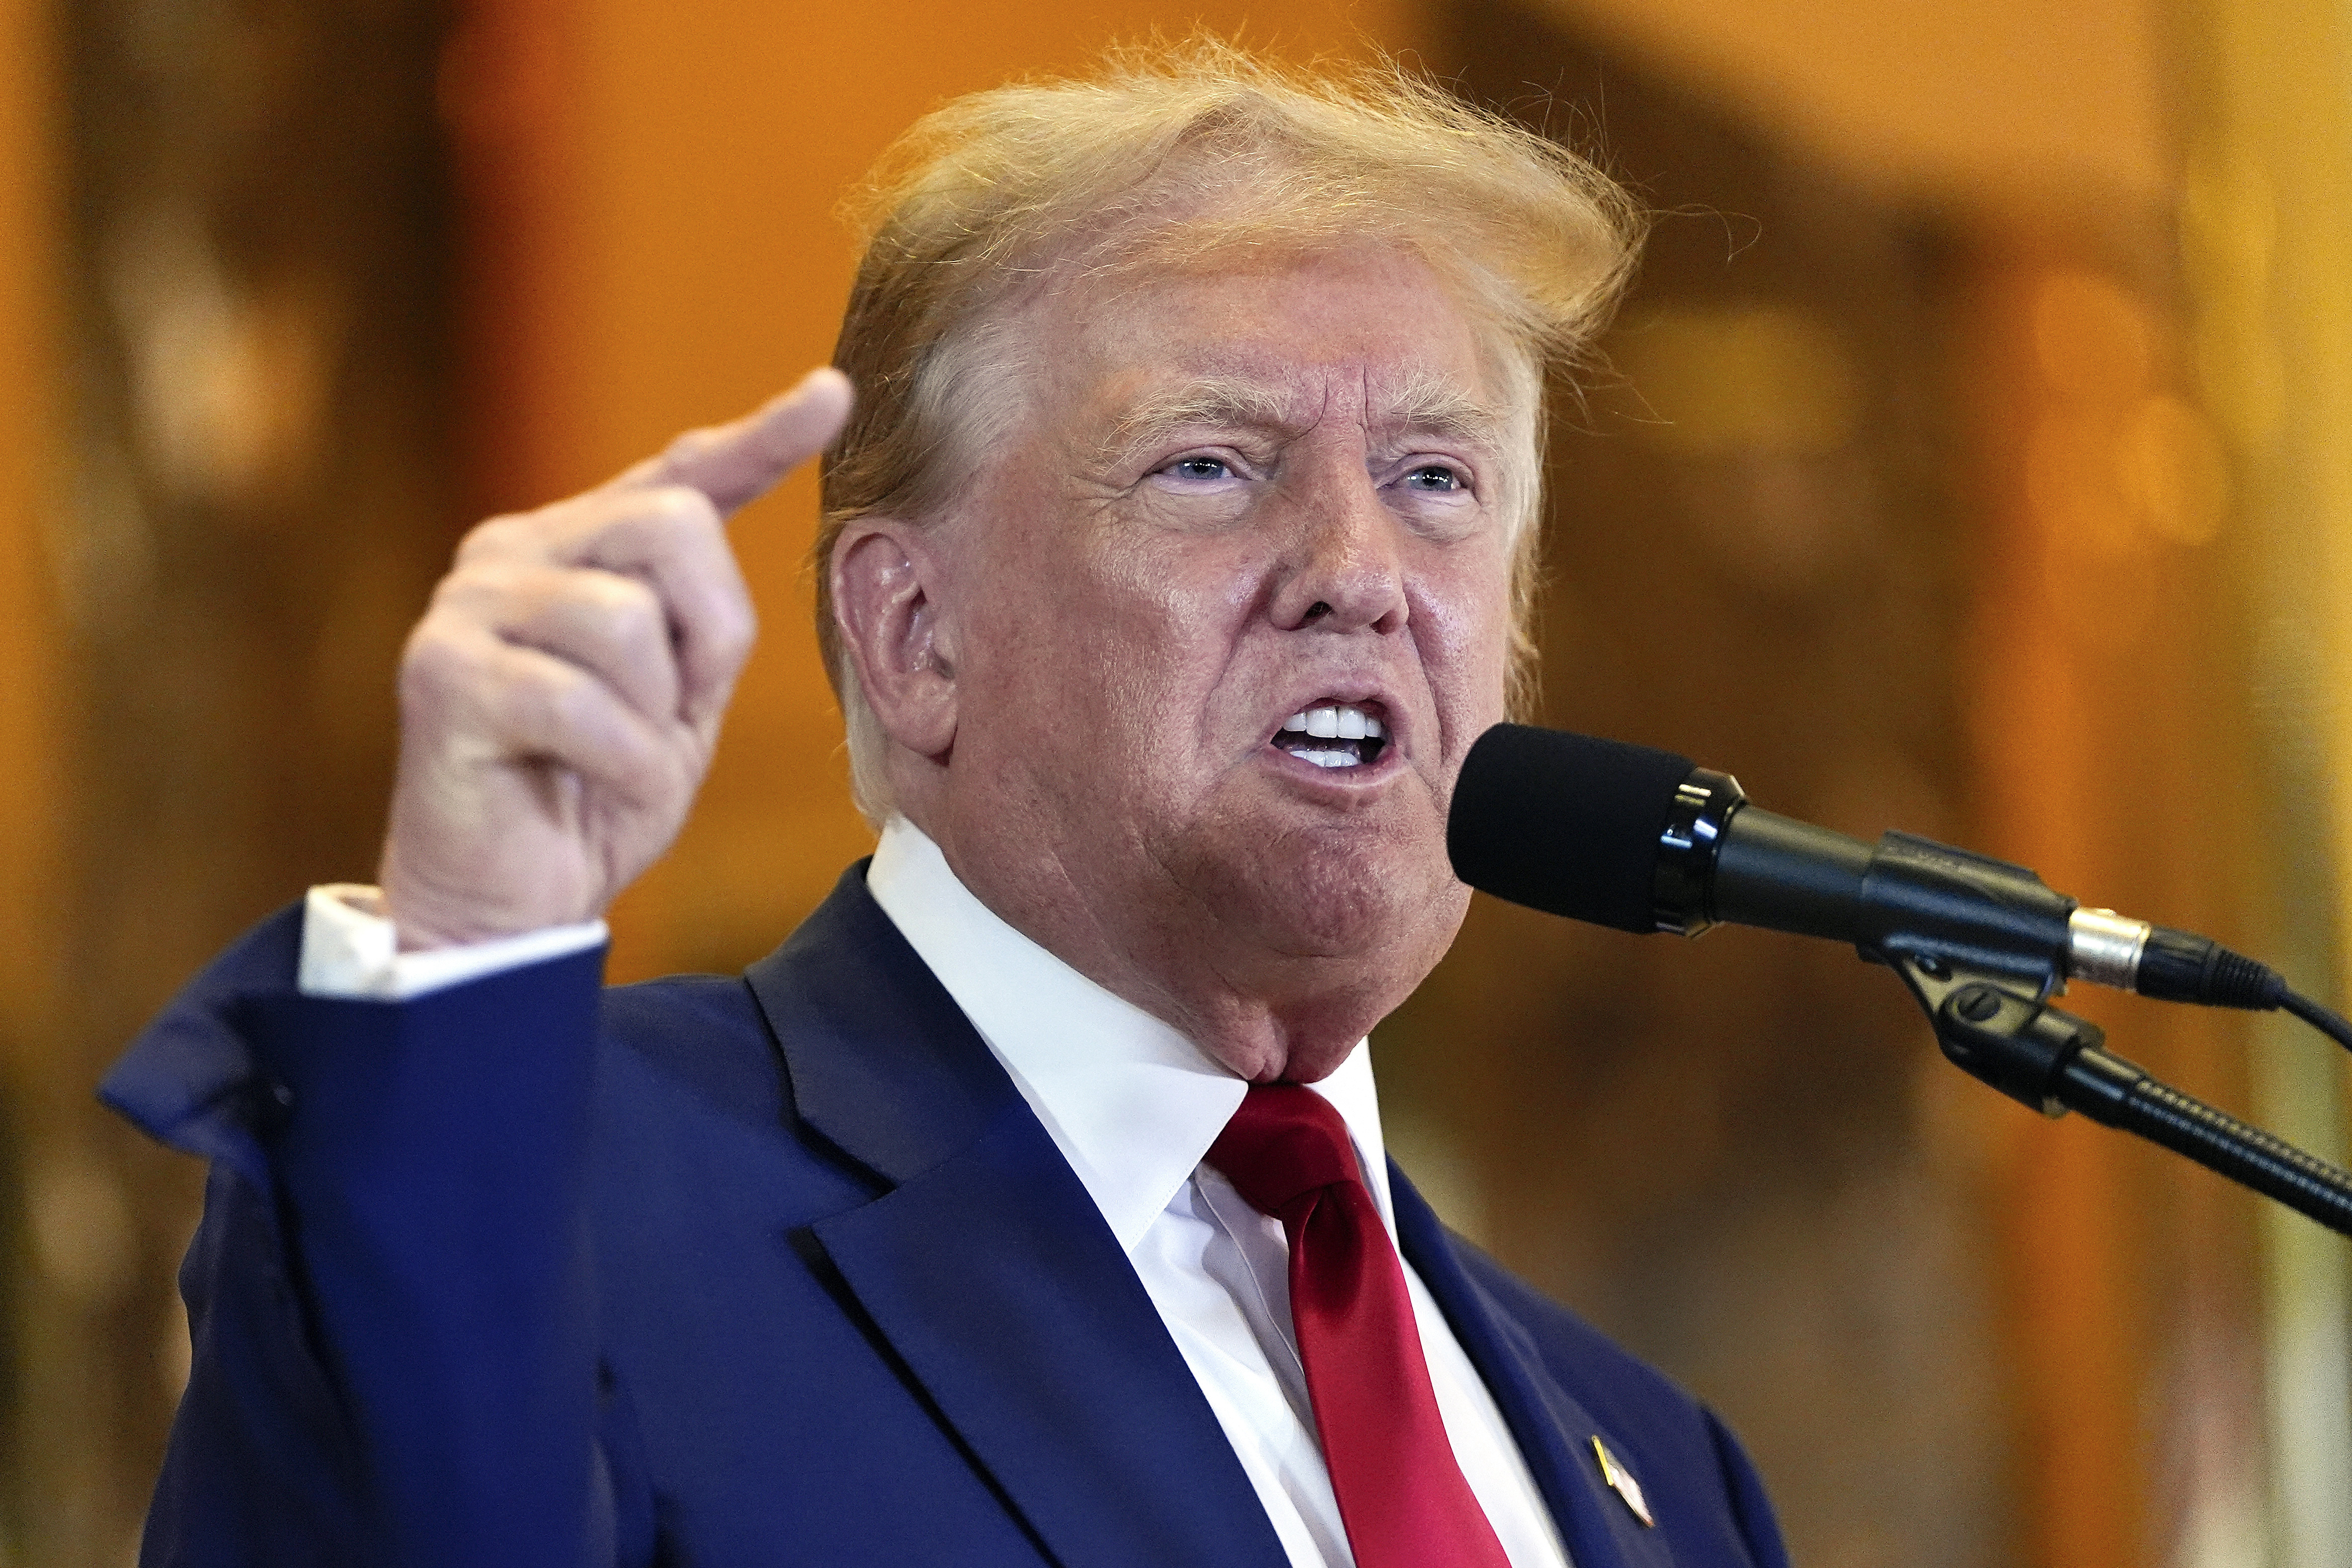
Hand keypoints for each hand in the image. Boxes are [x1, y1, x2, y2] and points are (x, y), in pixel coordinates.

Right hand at [377, 369, 854, 948]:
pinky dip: (618, 761)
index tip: (833, 394)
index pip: (681, 474)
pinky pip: (580, 700)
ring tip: (615, 757)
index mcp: (578, 546)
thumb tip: (725, 512)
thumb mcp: (681, 697)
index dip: (761, 435)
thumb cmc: (597, 794)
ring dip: (653, 712)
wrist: (511, 900)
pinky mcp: (440, 673)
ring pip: (626, 618)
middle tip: (676, 713)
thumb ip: (704, 616)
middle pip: (674, 525)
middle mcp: (514, 550)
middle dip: (709, 633)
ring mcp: (468, 605)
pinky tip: (591, 786)